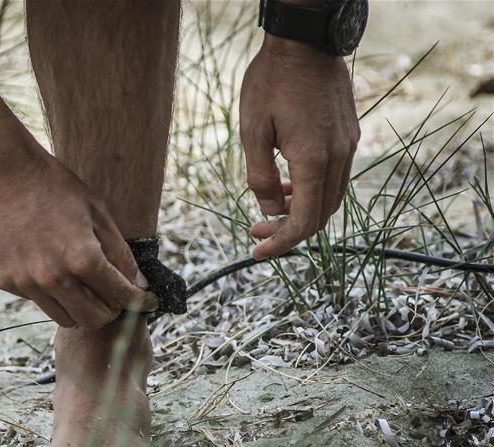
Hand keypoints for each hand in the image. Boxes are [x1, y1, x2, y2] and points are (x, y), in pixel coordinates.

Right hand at [0, 96, 156, 328]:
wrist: (0, 172)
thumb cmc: (52, 185)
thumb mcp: (97, 211)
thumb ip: (119, 251)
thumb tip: (136, 282)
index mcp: (82, 259)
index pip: (120, 297)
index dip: (139, 302)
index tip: (147, 302)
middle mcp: (54, 279)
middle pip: (93, 320)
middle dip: (110, 311)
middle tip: (113, 295)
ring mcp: (26, 283)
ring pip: (64, 317)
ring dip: (79, 306)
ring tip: (82, 282)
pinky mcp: (5, 281)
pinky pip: (37, 300)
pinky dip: (50, 292)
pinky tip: (49, 266)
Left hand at [239, 33, 359, 258]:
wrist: (305, 41)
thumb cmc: (272, 81)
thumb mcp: (252, 131)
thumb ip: (260, 176)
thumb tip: (269, 210)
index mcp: (314, 160)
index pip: (305, 221)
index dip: (281, 243)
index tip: (257, 251)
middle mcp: (339, 156)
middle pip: (321, 215)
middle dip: (289, 230)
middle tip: (257, 230)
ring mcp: (348, 144)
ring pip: (330, 197)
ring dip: (301, 210)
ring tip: (271, 206)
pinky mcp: (349, 133)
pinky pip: (335, 176)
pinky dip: (312, 190)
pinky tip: (288, 181)